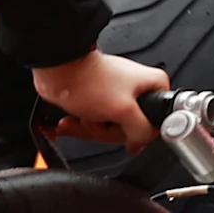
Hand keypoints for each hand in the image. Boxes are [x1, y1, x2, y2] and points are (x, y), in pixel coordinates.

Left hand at [34, 50, 168, 147]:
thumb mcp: (124, 111)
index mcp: (152, 85)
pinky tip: (70, 121)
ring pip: (109, 127)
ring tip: (79, 117)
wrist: (57, 70)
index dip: (136, 132)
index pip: (155, 122)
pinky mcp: (99, 99)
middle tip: (96, 120)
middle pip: (129, 128)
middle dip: (105, 130)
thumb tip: (141, 143)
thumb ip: (141, 130)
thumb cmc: (88, 80)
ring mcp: (116, 95)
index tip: (121, 130)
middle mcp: (137, 90)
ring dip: (89, 128)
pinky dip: (80, 124)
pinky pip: (94, 122)